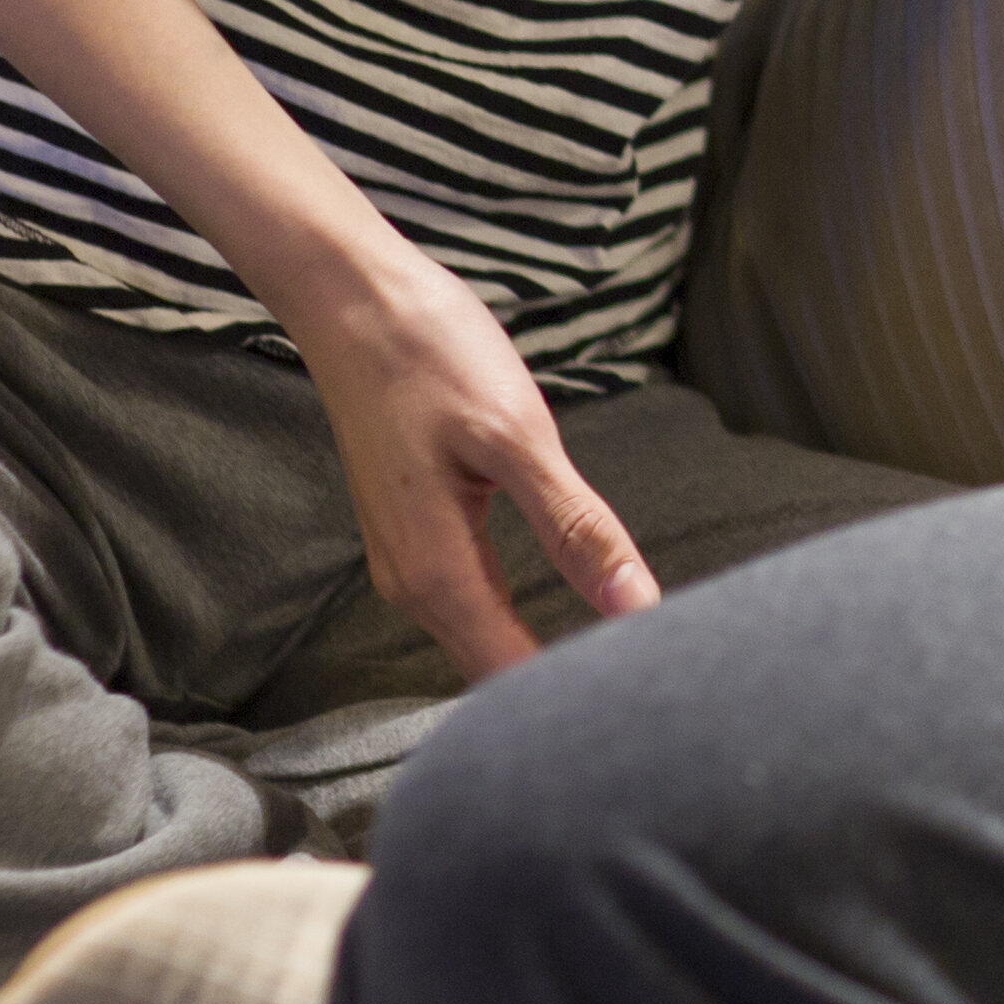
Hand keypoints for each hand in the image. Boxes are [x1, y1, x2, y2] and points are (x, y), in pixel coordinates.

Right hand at [284, 241, 657, 682]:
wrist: (353, 303)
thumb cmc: (432, 358)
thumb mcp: (518, 437)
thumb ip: (575, 527)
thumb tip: (636, 605)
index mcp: (438, 575)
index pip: (513, 676)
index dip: (576, 698)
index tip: (640, 700)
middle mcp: (414, 586)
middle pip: (496, 668)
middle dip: (564, 684)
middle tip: (650, 685)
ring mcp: (410, 562)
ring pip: (484, 637)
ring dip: (544, 651)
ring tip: (622, 660)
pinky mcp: (417, 534)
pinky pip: (473, 601)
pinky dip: (521, 613)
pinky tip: (570, 601)